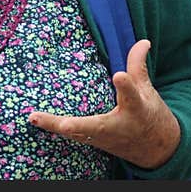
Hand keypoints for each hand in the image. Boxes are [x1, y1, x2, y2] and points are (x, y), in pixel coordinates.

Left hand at [28, 39, 180, 169]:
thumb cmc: (149, 115)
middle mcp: (117, 127)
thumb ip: (138, 65)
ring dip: (54, 127)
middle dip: (78, 126)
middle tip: (64, 124)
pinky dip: (52, 128)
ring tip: (33, 118)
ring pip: (77, 134)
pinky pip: (71, 136)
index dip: (126, 86)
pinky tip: (34, 120)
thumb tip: (143, 40)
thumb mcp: (147, 91)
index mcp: (136, 110)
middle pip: (96, 126)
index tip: (119, 76)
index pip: (131, 96)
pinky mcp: (92, 141)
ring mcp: (102, 138)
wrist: (156, 150)